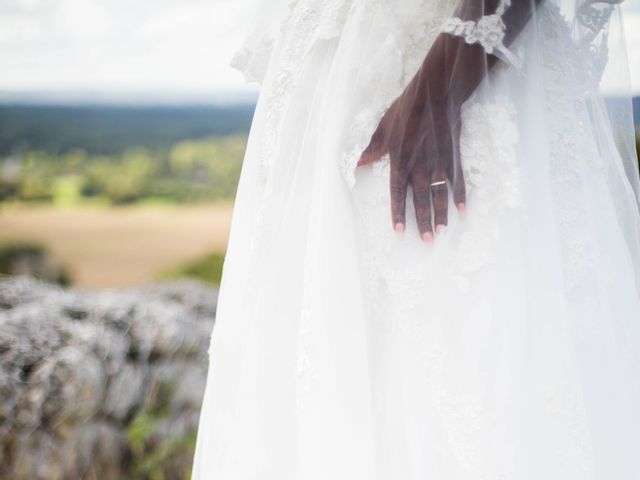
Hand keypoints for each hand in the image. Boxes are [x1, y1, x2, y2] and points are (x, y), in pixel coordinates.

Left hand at [356, 59, 465, 243]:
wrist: (436, 93)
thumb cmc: (406, 110)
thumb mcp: (383, 128)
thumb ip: (371, 149)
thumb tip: (355, 162)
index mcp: (400, 160)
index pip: (398, 193)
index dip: (398, 213)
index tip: (399, 232)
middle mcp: (420, 166)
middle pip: (421, 199)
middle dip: (423, 222)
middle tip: (428, 242)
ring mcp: (438, 162)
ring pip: (440, 194)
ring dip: (442, 214)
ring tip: (443, 231)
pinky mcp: (453, 156)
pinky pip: (457, 180)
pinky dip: (460, 195)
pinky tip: (462, 210)